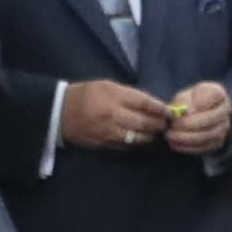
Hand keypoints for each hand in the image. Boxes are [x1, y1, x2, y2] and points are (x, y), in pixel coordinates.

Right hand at [60, 78, 176, 152]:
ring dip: (151, 136)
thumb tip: (151, 104)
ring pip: (139, 138)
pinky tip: (142, 140)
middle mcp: (114, 115)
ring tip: (157, 133)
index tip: (171, 111)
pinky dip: (137, 143)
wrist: (60, 112)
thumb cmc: (86, 94)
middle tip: (168, 124)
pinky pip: (127, 146)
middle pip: (145, 122)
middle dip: (159, 124)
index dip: (160, 108)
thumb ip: (129, 95)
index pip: (145, 103)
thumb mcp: (108, 86)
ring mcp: (110, 132)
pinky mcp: (106, 144)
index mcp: (115, 97)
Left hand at [163, 80, 231, 158]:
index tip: (186, 110)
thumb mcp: (185, 96)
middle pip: (211, 119)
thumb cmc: (190, 102)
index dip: (200, 103)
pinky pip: (204, 147)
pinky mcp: (217, 143)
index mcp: (218, 93)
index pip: (215, 95)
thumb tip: (187, 113)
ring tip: (171, 136)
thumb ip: (185, 101)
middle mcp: (225, 111)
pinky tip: (175, 144)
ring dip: (187, 137)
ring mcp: (223, 128)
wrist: (198, 116)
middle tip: (173, 125)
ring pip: (207, 135)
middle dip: (190, 124)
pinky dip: (188, 147)